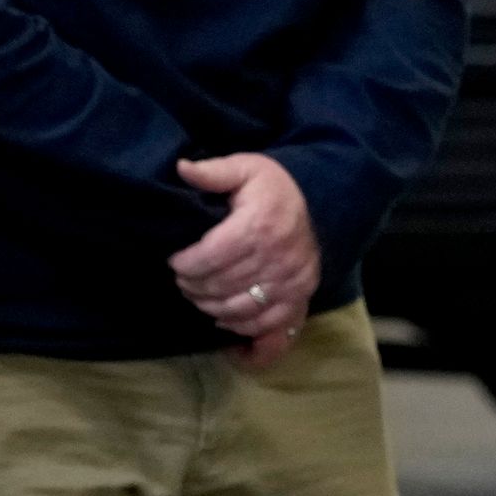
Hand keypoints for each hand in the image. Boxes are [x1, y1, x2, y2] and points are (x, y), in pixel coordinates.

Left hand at [171, 153, 320, 367]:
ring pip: (241, 308)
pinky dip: (242, 327)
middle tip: (182, 278)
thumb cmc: (272, 188)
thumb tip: (182, 168)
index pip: (213, 256)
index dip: (187, 263)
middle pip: (223, 285)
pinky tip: (222, 318)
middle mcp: (279, 258)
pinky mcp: (301, 298)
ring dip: (211, 306)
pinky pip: (270, 326)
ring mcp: (293, 282)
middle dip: (193, 285)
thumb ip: (213, 171)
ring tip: (196, 294)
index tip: (175, 260)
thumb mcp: (244, 168)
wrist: (320, 204)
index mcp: (260, 226)